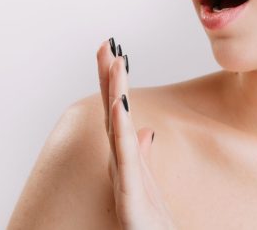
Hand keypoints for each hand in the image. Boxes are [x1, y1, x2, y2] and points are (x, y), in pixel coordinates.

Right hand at [95, 38, 175, 229]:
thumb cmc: (150, 225)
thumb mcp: (150, 184)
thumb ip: (143, 155)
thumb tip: (145, 129)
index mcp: (127, 158)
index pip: (118, 112)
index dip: (113, 82)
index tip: (112, 51)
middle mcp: (120, 165)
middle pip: (111, 113)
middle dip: (108, 78)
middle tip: (105, 44)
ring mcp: (123, 180)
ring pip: (117, 129)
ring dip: (114, 94)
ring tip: (115, 64)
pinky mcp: (129, 197)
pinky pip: (126, 158)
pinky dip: (121, 130)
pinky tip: (120, 107)